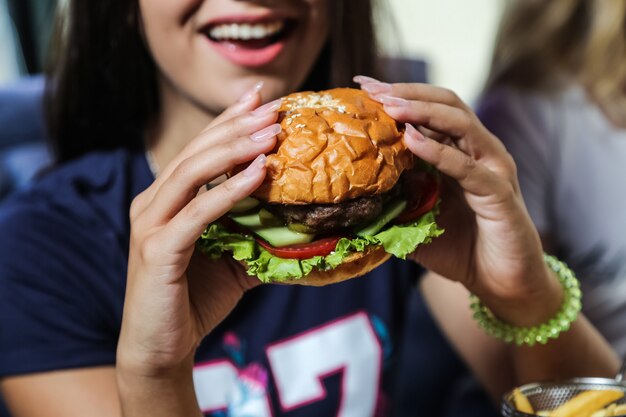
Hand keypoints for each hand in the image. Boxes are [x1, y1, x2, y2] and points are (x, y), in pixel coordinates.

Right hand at [118, 88, 281, 374]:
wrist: (162, 348)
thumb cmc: (195, 299)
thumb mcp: (232, 257)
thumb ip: (253, 230)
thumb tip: (299, 217)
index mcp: (166, 200)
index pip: (199, 150)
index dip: (228, 122)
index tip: (260, 99)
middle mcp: (152, 204)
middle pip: (196, 153)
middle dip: (236, 127)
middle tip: (273, 108)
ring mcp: (151, 225)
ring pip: (192, 173)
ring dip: (234, 149)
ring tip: (270, 132)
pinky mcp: (157, 250)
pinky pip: (198, 213)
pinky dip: (229, 190)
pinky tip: (259, 173)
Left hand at [355, 77, 562, 325]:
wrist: (499, 283)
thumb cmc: (460, 249)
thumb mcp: (417, 220)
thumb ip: (395, 199)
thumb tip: (355, 190)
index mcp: (460, 152)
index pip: (430, 111)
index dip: (398, 95)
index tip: (362, 87)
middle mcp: (479, 152)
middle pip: (447, 104)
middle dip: (407, 93)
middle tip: (372, 89)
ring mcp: (492, 169)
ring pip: (461, 124)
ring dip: (424, 112)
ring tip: (390, 107)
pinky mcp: (499, 194)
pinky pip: (469, 167)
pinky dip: (440, 152)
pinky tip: (413, 141)